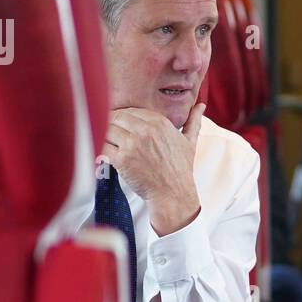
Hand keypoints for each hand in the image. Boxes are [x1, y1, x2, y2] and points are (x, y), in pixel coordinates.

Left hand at [103, 104, 205, 234]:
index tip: (121, 127)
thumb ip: (194, 121)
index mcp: (159, 122)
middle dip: (111, 126)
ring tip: (108, 145)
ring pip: (107, 129)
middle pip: (116, 117)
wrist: (173, 195)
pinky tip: (105, 155)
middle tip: (110, 136)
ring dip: (104, 137)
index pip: (131, 111)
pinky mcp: (122, 159)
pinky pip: (103, 146)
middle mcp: (145, 130)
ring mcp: (133, 144)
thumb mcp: (190, 142)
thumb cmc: (181, 170)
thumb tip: (201, 106)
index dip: (123, 119)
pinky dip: (101, 150)